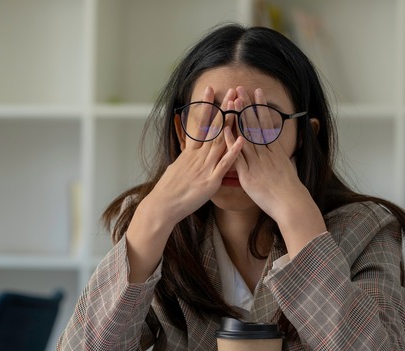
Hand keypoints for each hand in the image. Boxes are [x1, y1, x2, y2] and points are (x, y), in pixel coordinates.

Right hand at [144, 86, 242, 225]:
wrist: (163, 206)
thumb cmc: (169, 190)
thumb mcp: (176, 168)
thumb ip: (186, 159)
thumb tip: (188, 152)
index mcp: (190, 152)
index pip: (199, 124)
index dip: (206, 106)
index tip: (210, 90)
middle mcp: (198, 156)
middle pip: (213, 128)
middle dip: (223, 108)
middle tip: (231, 91)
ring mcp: (205, 167)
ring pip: (220, 141)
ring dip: (231, 123)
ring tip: (239, 106)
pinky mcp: (210, 181)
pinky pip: (224, 164)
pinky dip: (233, 152)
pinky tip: (241, 140)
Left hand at [228, 86, 326, 256]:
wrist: (291, 205)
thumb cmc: (290, 191)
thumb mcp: (288, 169)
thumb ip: (281, 158)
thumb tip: (281, 152)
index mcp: (275, 151)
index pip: (266, 124)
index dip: (260, 107)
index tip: (257, 93)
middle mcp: (266, 153)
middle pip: (255, 125)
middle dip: (247, 106)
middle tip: (240, 88)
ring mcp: (257, 163)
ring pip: (246, 136)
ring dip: (238, 118)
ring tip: (232, 101)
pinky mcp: (248, 175)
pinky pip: (238, 156)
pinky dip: (231, 142)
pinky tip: (224, 130)